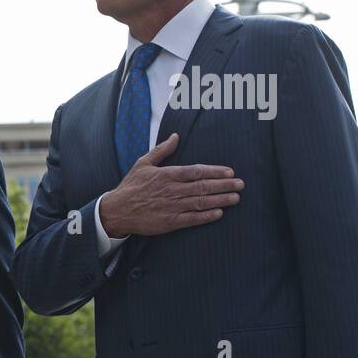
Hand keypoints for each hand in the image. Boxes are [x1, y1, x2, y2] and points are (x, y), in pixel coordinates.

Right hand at [98, 133, 243, 237]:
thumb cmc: (130, 186)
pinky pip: (192, 219)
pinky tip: (219, 213)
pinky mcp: (170, 222)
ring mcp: (172, 206)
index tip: (230, 172)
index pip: (197, 171)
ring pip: (201, 202)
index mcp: (167, 175)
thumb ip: (162, 150)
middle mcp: (172, 190)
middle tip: (241, 184)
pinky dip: (206, 216)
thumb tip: (176, 136)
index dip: (215, 171)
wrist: (116, 210)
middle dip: (224, 185)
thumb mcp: (143, 163)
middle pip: (204, 186)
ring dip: (221, 200)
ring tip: (236, 198)